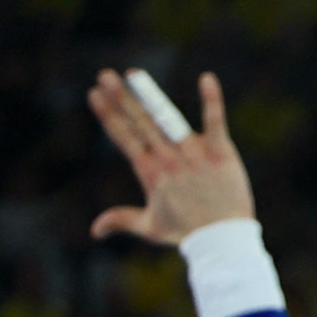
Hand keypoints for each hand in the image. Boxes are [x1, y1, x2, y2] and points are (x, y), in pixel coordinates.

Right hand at [86, 70, 255, 245]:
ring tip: (133, 75)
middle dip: (121, 98)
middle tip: (104, 75)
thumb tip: (94, 230)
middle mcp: (168, 159)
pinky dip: (212, 101)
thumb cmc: (187, 234)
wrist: (222, 242)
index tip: (94, 94)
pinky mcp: (220, 153)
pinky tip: (207, 78)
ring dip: (148, 95)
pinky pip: (215, 122)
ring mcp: (194, 154)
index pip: (124, 137)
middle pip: (140, 122)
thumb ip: (121, 220)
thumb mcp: (150, 228)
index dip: (108, 115)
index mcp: (150, 172)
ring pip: (167, 118)